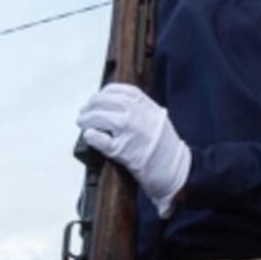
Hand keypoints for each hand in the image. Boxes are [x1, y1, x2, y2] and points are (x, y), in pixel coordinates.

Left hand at [77, 83, 190, 216]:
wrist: (177, 169)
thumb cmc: (167, 148)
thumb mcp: (158, 119)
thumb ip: (142, 109)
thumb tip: (118, 106)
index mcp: (148, 105)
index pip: (121, 90)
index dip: (104, 93)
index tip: (97, 97)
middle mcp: (139, 114)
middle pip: (106, 101)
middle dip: (91, 105)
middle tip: (84, 112)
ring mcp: (130, 132)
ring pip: (101, 117)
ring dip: (88, 119)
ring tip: (83, 123)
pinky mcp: (124, 151)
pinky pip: (102, 140)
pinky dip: (92, 136)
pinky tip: (88, 135)